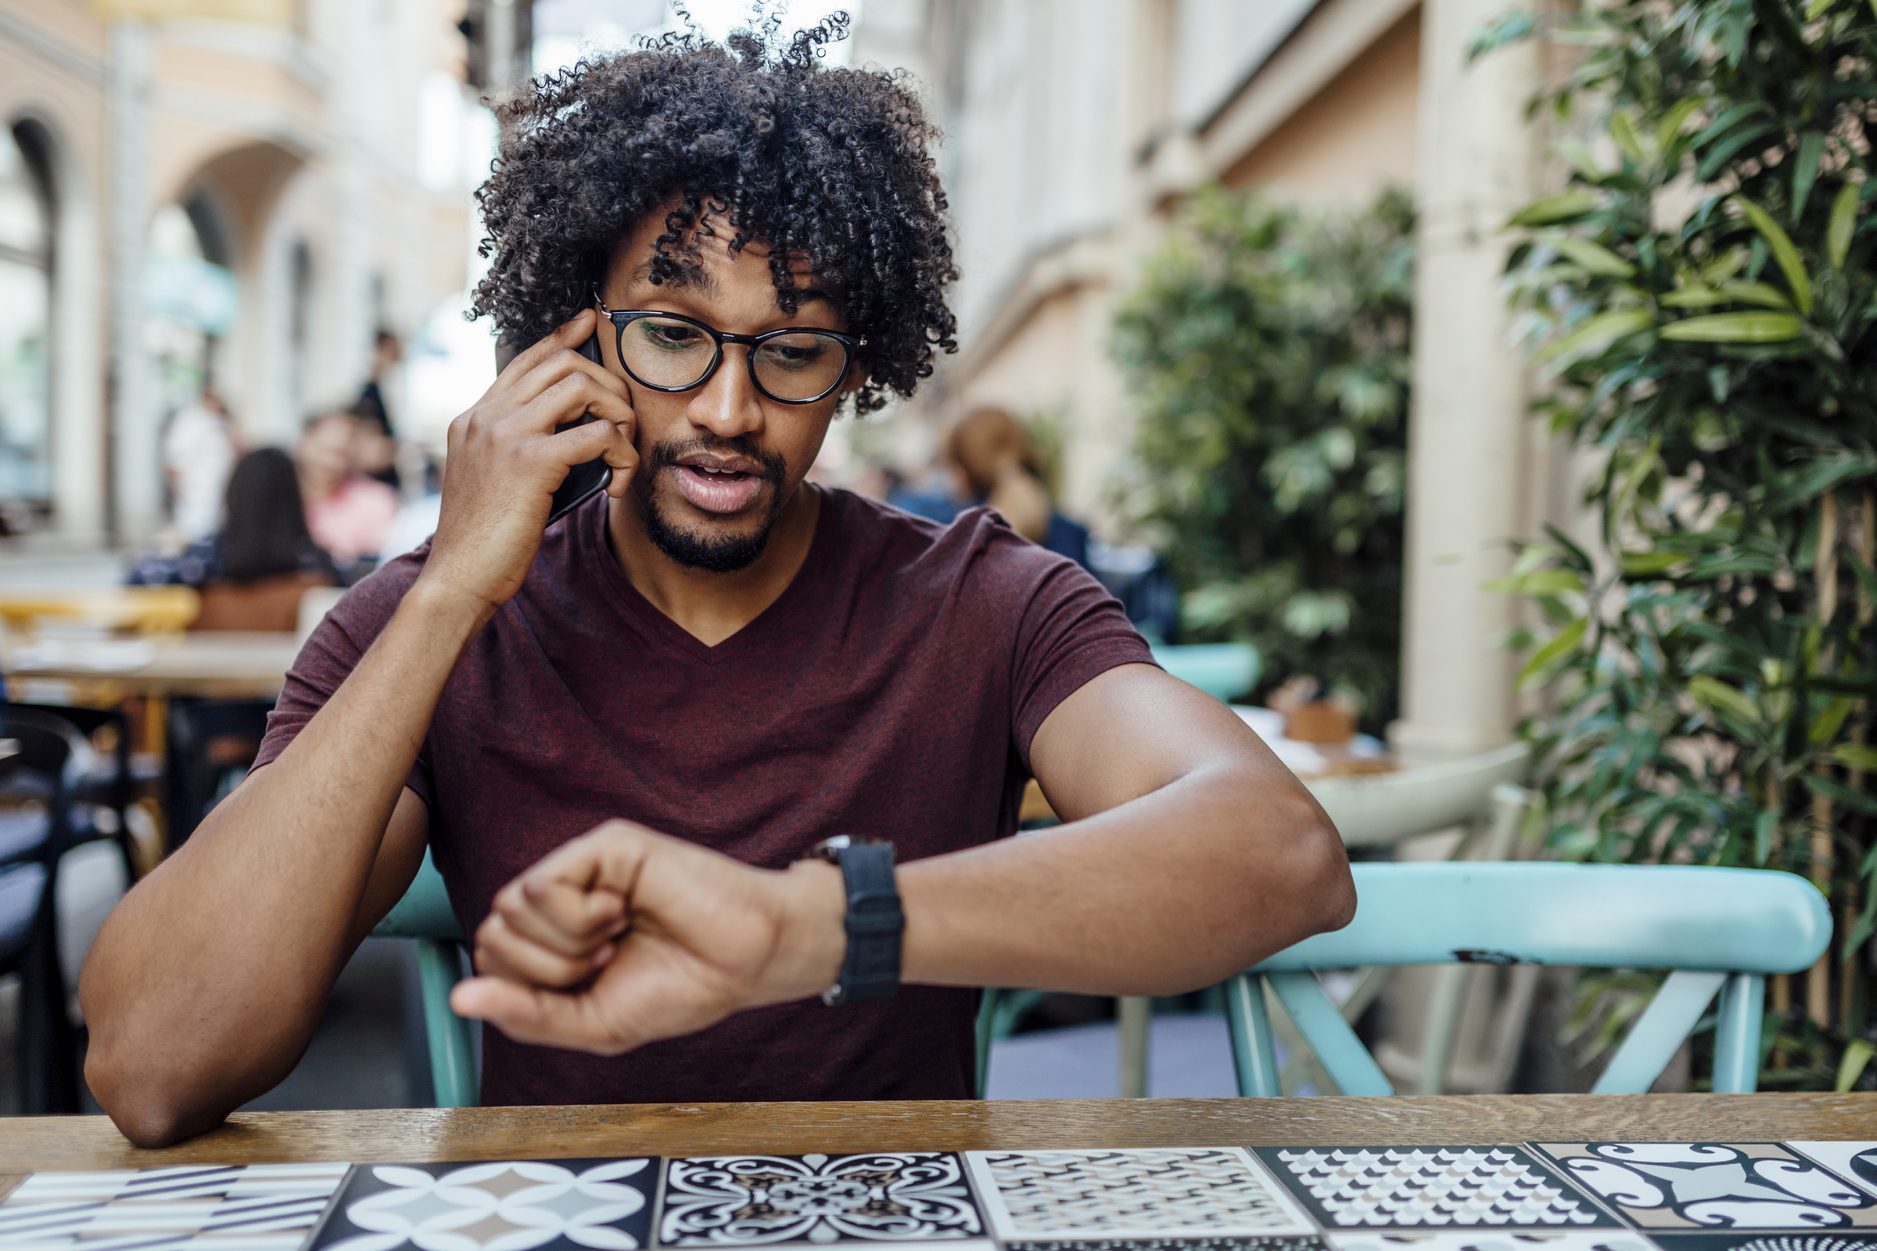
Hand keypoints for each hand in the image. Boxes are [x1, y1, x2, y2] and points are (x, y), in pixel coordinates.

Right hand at [419, 309, 638, 611]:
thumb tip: (577, 438)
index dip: (561, 338)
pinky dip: (622, 454)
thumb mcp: (493, 483)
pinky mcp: (529, 461)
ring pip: (582, 386)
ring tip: (622, 452)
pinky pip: (598, 434)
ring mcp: (504, 434)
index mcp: (474, 419)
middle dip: (608, 386)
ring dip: (618, 414)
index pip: (525, 360)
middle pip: (562, 364)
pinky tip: (619, 482)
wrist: (457, 578)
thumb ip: (519, 452)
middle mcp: (485, 417)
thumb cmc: (483, 542)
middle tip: (625, 423)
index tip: (588, 325)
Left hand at [450, 821, 845, 1054]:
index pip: (491, 958)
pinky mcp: (603, 845)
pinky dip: (579, 918)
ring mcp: (580, 866)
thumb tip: (458, 1000)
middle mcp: (562, 896)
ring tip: (617, 935)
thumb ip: (526, 1014)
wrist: (746, 961)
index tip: (593, 984)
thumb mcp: (592, 1023)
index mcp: (555, 937)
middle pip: (492, 935)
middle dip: (548, 971)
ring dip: (567, 945)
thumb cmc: (681, 988)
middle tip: (607, 960)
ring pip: (510, 908)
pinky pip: (542, 887)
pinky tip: (622, 910)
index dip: (531, 988)